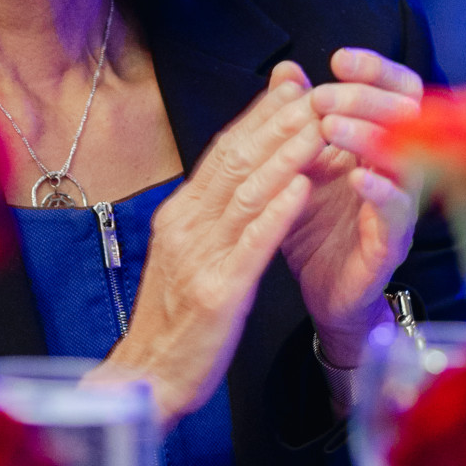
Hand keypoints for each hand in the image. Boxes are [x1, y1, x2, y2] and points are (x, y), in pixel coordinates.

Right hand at [96, 75, 322, 425]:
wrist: (146, 377)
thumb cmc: (174, 321)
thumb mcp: (188, 256)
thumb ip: (213, 214)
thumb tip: (237, 175)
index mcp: (179, 215)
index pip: (223, 152)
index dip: (259, 118)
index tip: (293, 88)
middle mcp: (185, 227)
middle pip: (235, 163)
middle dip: (277, 124)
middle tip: (315, 93)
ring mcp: (199, 259)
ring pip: (245, 194)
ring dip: (284, 157)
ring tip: (319, 128)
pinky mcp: (217, 294)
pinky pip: (250, 245)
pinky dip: (277, 213)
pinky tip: (303, 189)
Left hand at [275, 47, 421, 362]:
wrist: (320, 292)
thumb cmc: (314, 226)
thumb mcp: (297, 165)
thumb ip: (295, 118)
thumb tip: (286, 70)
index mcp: (381, 144)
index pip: (397, 91)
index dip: (375, 69)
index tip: (339, 58)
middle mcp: (400, 170)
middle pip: (410, 116)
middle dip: (367, 97)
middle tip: (325, 95)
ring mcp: (400, 207)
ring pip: (407, 160)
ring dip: (371, 137)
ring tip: (331, 125)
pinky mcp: (391, 245)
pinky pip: (398, 214)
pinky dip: (380, 191)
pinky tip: (356, 177)